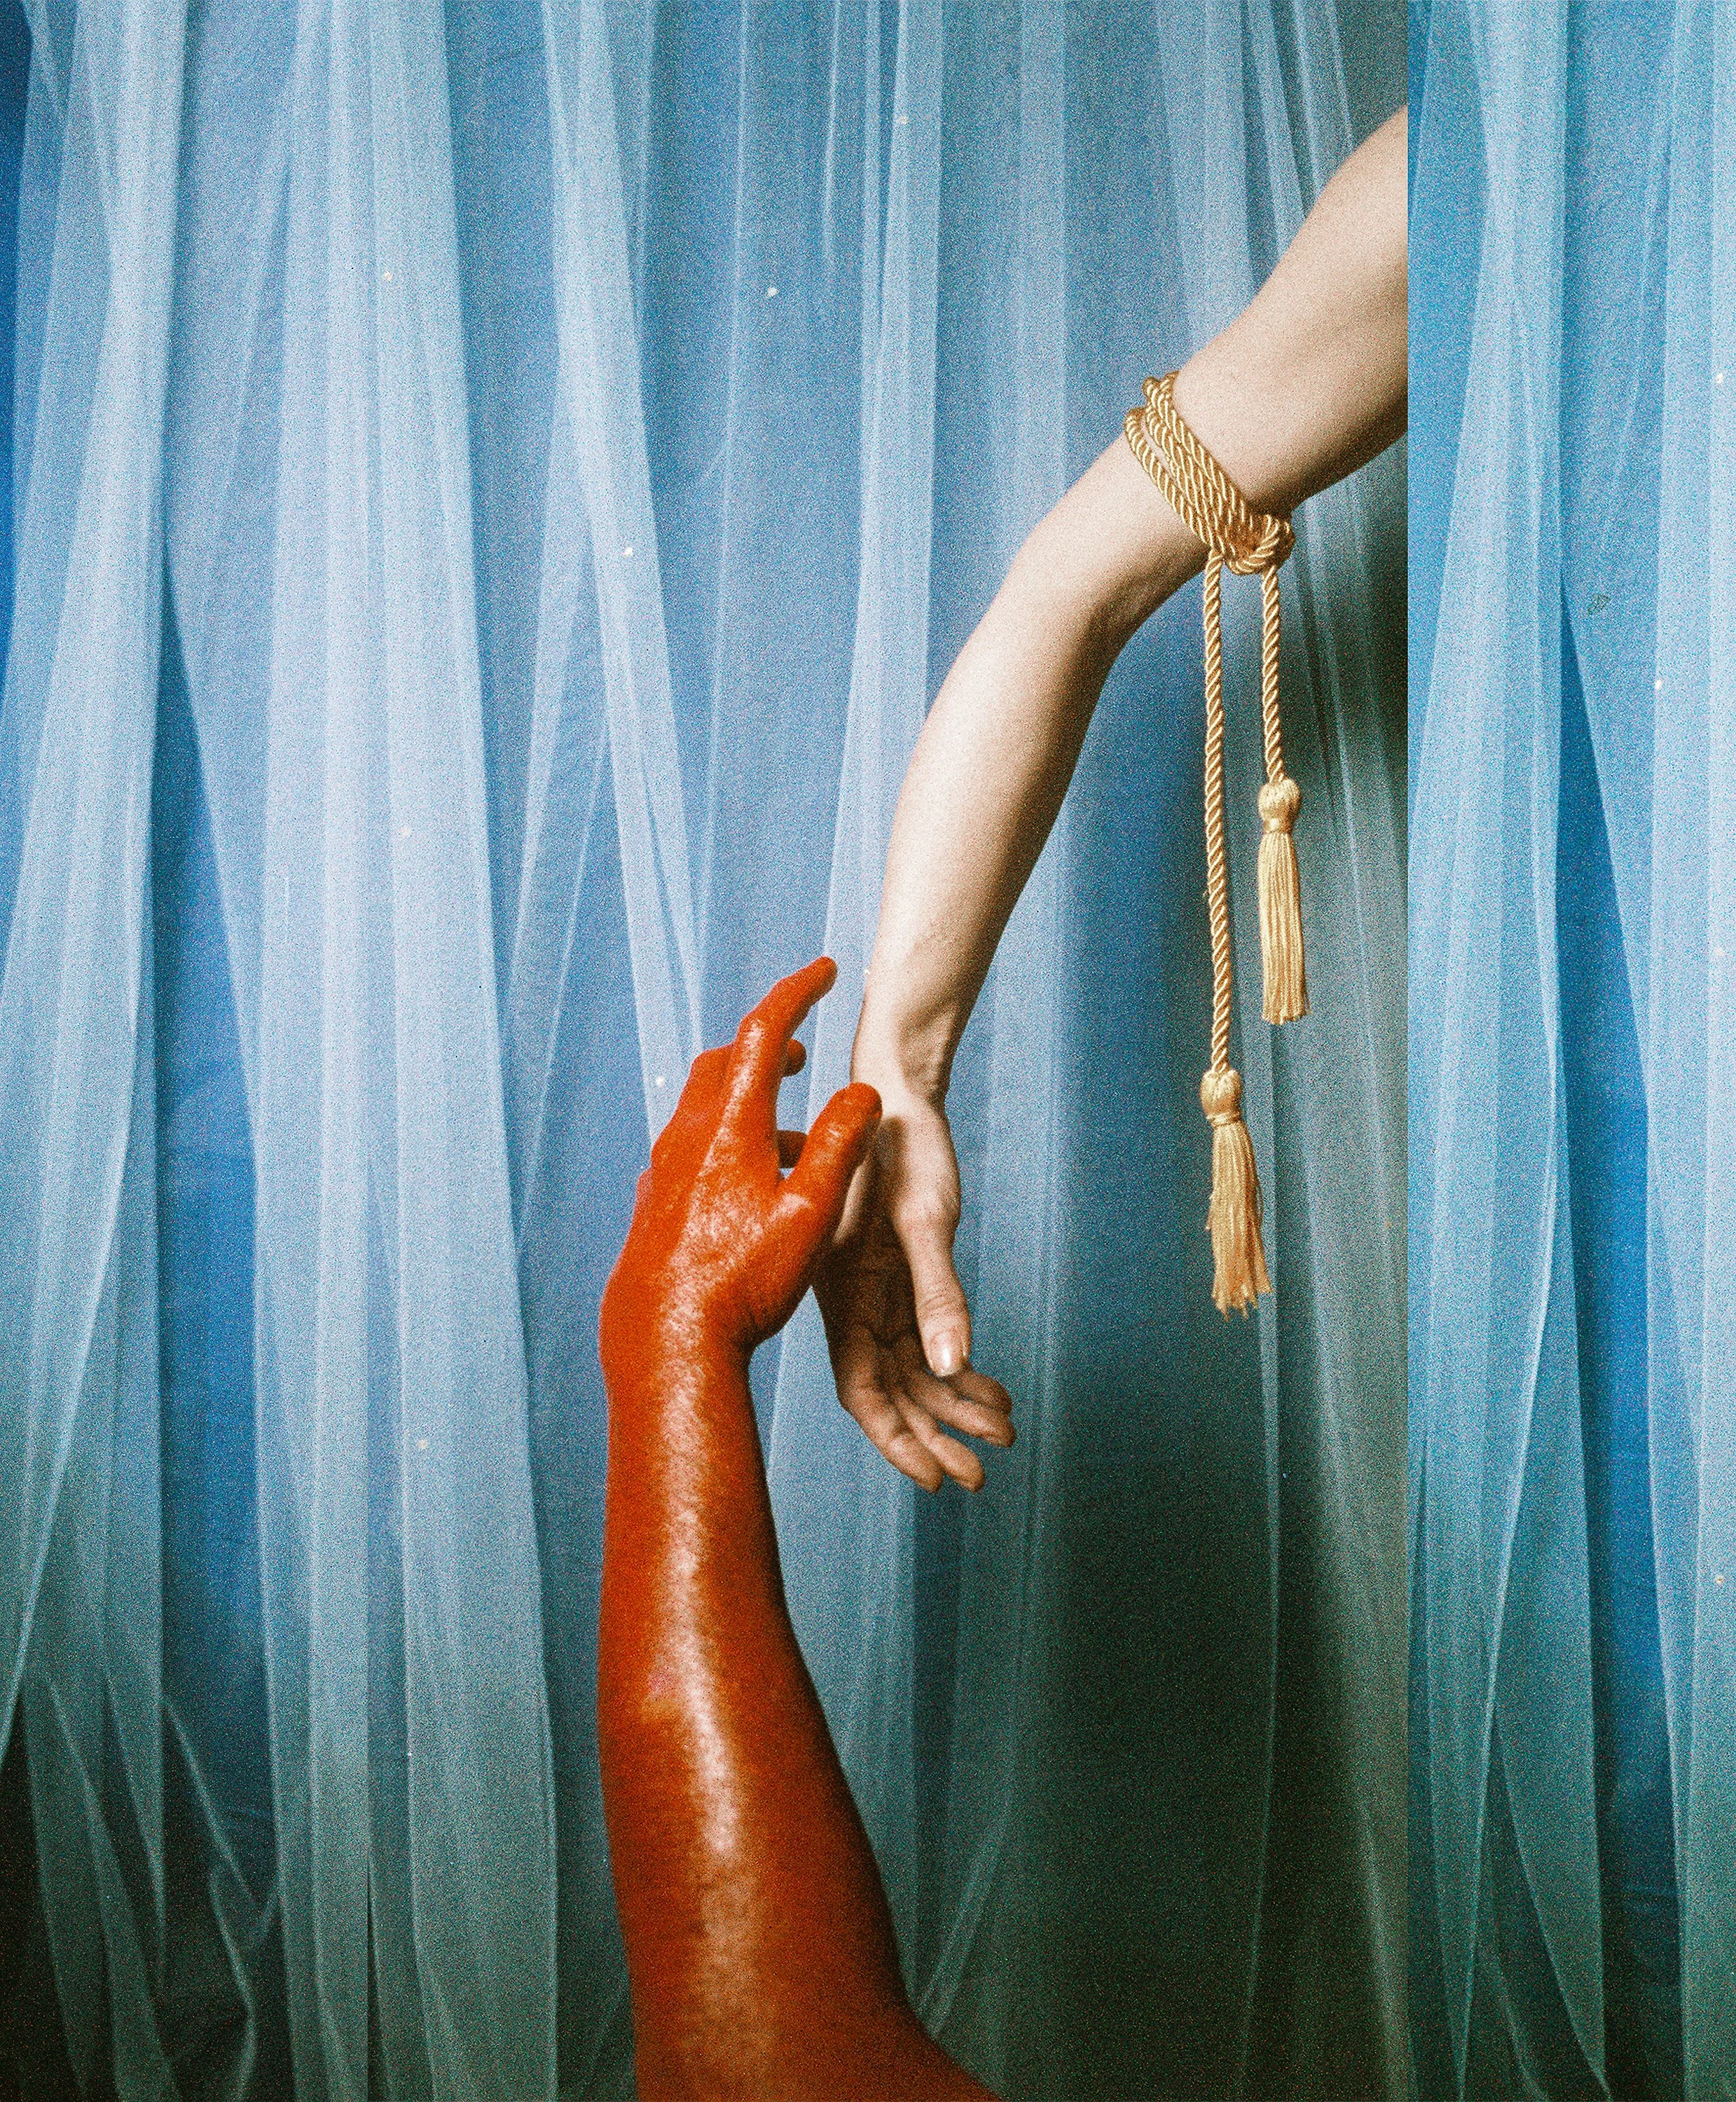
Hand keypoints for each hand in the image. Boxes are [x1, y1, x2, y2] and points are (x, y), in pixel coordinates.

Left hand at [599, 959, 881, 1374]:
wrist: (667, 1347)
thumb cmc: (743, 1285)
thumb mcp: (811, 1214)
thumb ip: (839, 1145)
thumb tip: (862, 1094)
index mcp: (729, 1127)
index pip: (761, 1034)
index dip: (795, 994)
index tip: (823, 970)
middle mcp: (687, 1139)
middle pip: (723, 1064)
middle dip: (765, 1046)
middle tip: (799, 1050)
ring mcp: (663, 1172)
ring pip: (705, 1112)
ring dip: (749, 1105)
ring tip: (793, 1142)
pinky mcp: (653, 1206)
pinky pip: (691, 1154)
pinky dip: (725, 1147)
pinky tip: (747, 1191)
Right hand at [814, 1091, 1013, 1491]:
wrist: (892, 1094)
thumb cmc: (899, 1147)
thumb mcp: (923, 1220)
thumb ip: (936, 1293)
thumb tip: (949, 1368)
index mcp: (842, 1294)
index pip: (864, 1389)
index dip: (896, 1439)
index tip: (934, 1478)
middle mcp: (854, 1302)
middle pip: (893, 1390)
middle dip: (935, 1435)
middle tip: (981, 1474)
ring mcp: (878, 1292)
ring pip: (915, 1369)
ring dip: (955, 1404)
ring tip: (1004, 1433)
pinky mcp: (904, 1275)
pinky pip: (929, 1337)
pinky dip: (962, 1367)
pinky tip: (994, 1390)